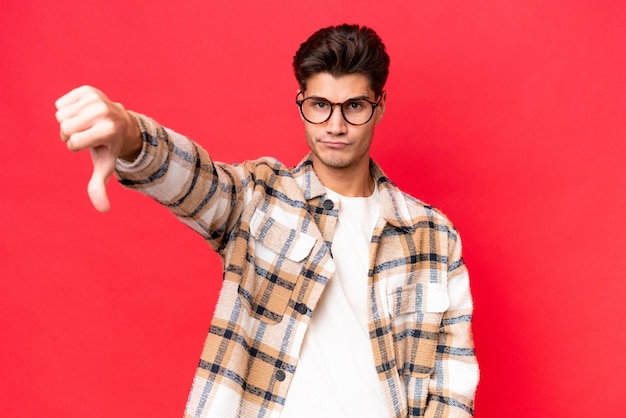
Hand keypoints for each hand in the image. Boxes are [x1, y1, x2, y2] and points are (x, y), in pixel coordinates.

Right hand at [55, 86, 140, 211]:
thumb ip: (99, 187)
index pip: (73, 143)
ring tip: (86, 124)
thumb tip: (103, 210)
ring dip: (69, 123)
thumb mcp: (105, 167)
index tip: (92, 144)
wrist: (121, 123)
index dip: (76, 147)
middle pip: (65, 128)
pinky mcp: (87, 89)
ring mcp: (96, 98)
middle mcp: (104, 111)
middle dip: (70, 135)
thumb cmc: (109, 148)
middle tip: (87, 134)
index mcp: (108, 130)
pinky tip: (84, 113)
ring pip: (61, 116)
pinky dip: (68, 110)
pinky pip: (60, 104)